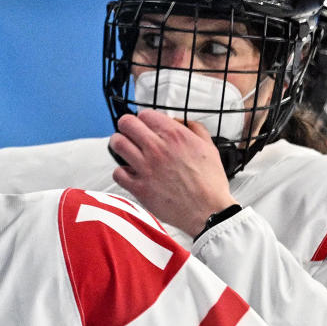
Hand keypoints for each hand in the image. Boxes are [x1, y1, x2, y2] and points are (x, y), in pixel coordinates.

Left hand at [109, 110, 238, 237]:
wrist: (209, 211)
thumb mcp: (209, 147)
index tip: (145, 125)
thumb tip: (178, 121)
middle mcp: (157, 148)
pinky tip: (130, 173)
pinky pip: (117, 172)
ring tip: (126, 150)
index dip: (144, 118)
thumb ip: (194, 129)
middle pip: (126, 123)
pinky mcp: (139, 187)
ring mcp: (145, 168)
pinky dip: (121, 172)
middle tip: (131, 134)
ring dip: (119, 144)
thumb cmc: (209, 182)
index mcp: (175, 136)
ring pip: (117, 143)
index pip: (145, 114)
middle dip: (127, 126)